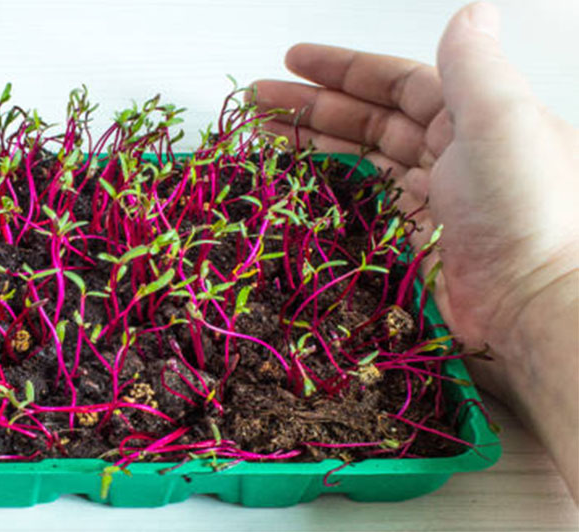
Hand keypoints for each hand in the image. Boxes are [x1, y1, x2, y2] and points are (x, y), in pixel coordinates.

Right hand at [253, 2, 577, 499]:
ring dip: (316, 142)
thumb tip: (470, 10)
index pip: (397, 82)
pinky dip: (334, 187)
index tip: (292, 60)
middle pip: (371, 119)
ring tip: (266, 135)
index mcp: (472, 115)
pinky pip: (368, 202)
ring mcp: (435, 198)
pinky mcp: (418, 240)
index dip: (344, 68)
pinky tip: (304, 180)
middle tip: (259, 100)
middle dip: (314, 104)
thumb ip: (473, 64)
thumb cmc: (520, 204)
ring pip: (364, 159)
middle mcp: (453, 152)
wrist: (536, 300)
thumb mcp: (498, 119)